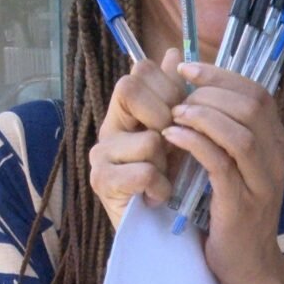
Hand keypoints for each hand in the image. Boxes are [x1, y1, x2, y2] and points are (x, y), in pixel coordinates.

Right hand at [89, 49, 187, 228]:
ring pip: (149, 139)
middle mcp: (108, 126)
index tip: (182, 115)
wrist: (165, 231)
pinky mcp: (102, 182)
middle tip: (173, 146)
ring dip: (167, 164)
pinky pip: (143, 171)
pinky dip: (159, 187)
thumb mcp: (179, 132)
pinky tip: (158, 196)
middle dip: (165, 116)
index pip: (140, 70)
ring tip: (165, 179)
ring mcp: (101, 154)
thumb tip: (171, 52)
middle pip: (130, 88)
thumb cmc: (173, 179)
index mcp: (126, 109)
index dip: (169, 88)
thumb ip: (174, 94)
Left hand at [162, 62, 283, 283]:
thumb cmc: (230, 209)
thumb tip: (189, 82)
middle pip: (251, 107)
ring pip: (240, 134)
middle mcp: (276, 159)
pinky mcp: (241, 206)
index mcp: (276, 143)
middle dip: (209, 93)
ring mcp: (262, 184)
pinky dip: (195, 144)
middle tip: (177, 97)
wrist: (245, 266)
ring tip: (173, 115)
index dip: (221, 75)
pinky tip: (172, 137)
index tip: (186, 68)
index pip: (258, 93)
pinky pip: (220, 165)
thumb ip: (218, 127)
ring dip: (202, 116)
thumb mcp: (231, 163)